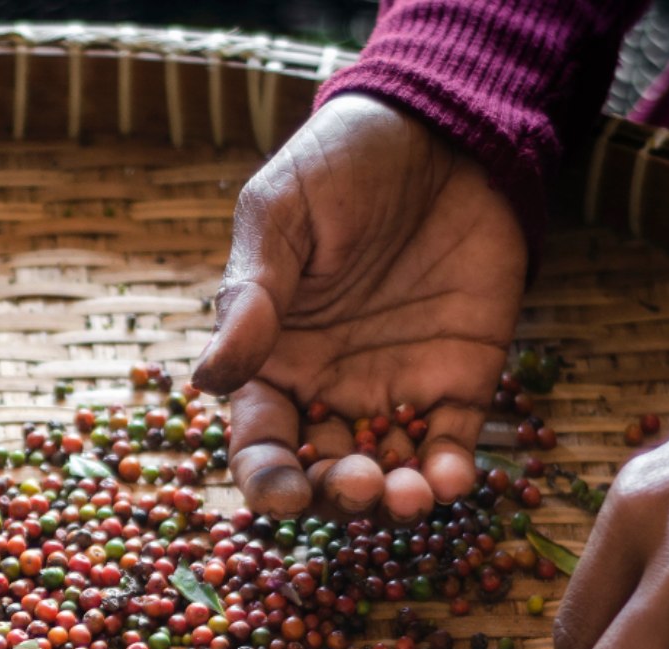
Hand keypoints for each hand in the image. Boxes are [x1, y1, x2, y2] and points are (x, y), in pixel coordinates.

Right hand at [195, 94, 525, 521]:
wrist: (440, 128)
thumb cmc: (342, 164)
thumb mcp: (280, 216)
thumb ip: (251, 298)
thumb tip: (207, 379)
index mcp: (273, 360)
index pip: (260, 441)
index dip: (267, 479)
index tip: (283, 497)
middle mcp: (329, 388)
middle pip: (322, 474)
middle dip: (335, 497)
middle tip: (356, 485)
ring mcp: (396, 389)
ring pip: (389, 473)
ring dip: (396, 501)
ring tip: (409, 496)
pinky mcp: (461, 380)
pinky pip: (453, 444)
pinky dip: (453, 474)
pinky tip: (454, 479)